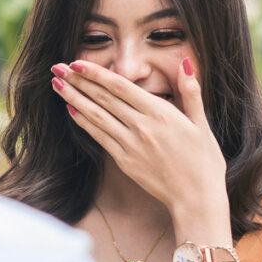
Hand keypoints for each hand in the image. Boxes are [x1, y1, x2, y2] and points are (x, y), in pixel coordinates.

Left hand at [50, 58, 228, 225]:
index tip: (77, 63)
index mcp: (161, 113)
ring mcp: (131, 145)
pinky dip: (84, 123)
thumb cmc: (204, 162)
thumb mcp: (202, 124)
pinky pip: (100, 138)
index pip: (121, 87)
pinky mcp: (124, 161)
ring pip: (97, 117)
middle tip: (58, 68)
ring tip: (57, 85)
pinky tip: (72, 110)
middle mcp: (142, 127)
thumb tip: (186, 62)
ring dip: (74, 99)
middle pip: (104, 99)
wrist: (196, 199)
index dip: (96, 74)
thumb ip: (191, 92)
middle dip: (79, 81)